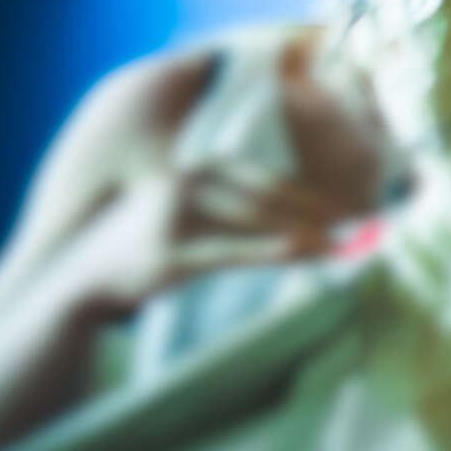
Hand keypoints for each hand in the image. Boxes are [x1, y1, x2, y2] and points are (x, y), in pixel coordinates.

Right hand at [63, 161, 360, 316]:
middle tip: (365, 226)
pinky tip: (307, 253)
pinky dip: (276, 251)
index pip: (270, 181)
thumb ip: (240, 212)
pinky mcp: (169, 253)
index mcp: (198, 169)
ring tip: (346, 245)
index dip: (316, 196)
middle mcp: (188, 184)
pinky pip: (234, 251)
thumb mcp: (196, 219)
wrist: (84, 280)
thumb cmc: (151, 248)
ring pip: (259, 221)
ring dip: (309, 233)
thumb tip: (301, 223)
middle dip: (323, 212)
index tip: (355, 209)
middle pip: (272, 197)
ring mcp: (176, 216)